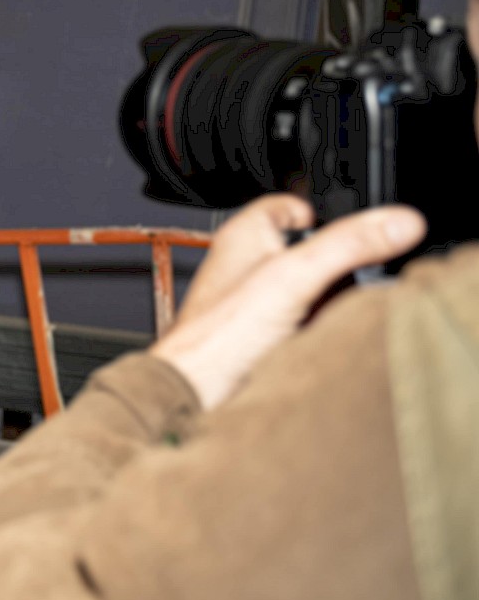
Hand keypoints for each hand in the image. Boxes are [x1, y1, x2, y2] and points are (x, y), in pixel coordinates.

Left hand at [150, 194, 424, 408]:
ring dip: (335, 300)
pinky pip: (307, 323)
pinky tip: (333, 337)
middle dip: (341, 263)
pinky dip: (325, 328)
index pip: (289, 204)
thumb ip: (348, 244)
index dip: (322, 210)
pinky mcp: (265, 336)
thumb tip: (401, 222)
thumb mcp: (295, 276)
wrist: (198, 395)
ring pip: (312, 289)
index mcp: (245, 236)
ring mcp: (257, 302)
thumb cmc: (218, 336)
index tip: (357, 224)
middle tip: (367, 274)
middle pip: (309, 250)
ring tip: (346, 311)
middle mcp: (249, 265)